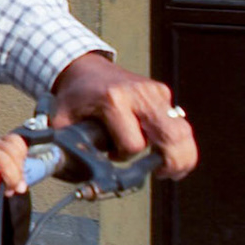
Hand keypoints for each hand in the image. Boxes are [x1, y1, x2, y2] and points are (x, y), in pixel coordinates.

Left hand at [50, 53, 197, 178]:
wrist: (85, 67)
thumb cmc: (75, 96)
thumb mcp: (62, 120)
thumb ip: (67, 149)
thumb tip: (80, 177)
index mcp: (113, 101)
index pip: (133, 144)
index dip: (124, 157)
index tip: (113, 155)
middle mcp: (139, 94)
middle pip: (171, 136)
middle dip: (173, 163)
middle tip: (164, 175)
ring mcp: (155, 92)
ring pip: (183, 131)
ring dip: (182, 156)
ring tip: (171, 170)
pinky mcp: (163, 92)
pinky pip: (179, 123)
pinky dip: (177, 142)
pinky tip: (166, 152)